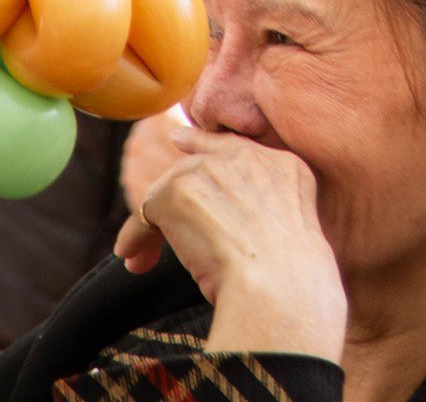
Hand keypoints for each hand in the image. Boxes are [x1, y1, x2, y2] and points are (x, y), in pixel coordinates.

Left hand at [118, 123, 346, 359]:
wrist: (279, 285)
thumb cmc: (290, 281)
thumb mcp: (291, 233)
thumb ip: (265, 214)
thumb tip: (227, 228)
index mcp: (284, 167)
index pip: (234, 148)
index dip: (202, 144)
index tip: (179, 140)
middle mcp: (247, 158)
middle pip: (194, 167)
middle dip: (171, 195)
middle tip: (155, 232)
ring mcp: (212, 170)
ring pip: (169, 191)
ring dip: (156, 228)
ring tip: (144, 261)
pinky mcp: (179, 191)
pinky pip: (145, 213)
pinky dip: (135, 238)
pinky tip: (133, 260)